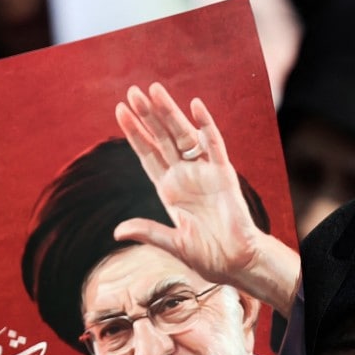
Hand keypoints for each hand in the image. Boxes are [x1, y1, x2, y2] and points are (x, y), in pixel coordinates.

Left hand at [114, 82, 299, 316]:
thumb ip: (148, 232)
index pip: (148, 155)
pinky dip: (206, 125)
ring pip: (183, 136)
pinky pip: (214, 145)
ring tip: (153, 90)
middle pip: (162, 139)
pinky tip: (195, 105)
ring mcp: (204, 174)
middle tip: (132, 91)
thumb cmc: (208, 257)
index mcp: (169, 191)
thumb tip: (117, 231)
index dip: (134, 134)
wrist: (237, 264)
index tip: (120, 110)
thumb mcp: (173, 244)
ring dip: (169, 113)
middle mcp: (185, 177)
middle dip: (147, 116)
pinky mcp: (224, 175)